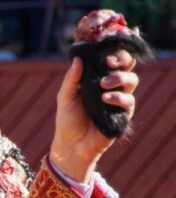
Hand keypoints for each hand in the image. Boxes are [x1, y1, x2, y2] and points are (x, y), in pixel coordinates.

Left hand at [50, 50, 138, 181]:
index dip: (112, 53)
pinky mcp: (123, 114)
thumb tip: (77, 58)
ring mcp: (119, 99)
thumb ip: (72, 79)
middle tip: (109, 62)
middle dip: (122, 60)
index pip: (111, 60)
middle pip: (127, 65)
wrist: (71, 145)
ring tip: (103, 84)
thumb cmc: (67, 119)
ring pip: (132, 80)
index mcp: (97, 78)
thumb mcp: (65, 97)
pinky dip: (118, 97)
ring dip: (119, 78)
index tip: (104, 52)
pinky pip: (129, 100)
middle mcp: (111, 86)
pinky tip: (105, 99)